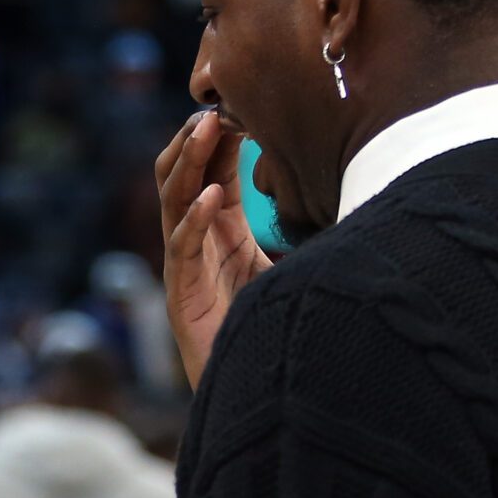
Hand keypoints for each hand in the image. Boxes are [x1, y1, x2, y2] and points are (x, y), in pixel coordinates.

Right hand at [156, 110, 272, 388]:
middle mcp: (195, 246)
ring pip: (173, 205)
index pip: (209, 173)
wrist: (257, 391)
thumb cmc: (272, 329)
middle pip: (180, 180)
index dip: (217, 140)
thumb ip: (291, 231)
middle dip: (192, 142)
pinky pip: (181, 251)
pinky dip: (194, 221)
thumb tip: (324, 191)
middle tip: (212, 107)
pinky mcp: (181, 298)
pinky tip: (212, 197)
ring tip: (204, 131)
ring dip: (187, 165)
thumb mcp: (287, 264)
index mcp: (218, 234)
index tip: (235, 106)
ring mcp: (183, 271)